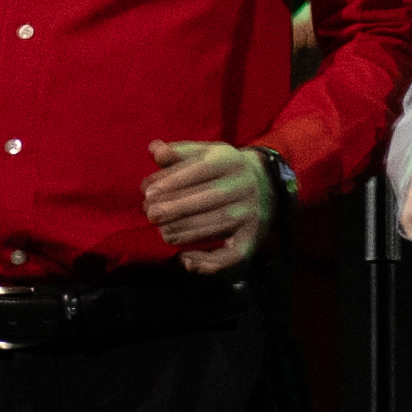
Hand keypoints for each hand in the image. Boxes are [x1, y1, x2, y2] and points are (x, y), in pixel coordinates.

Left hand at [139, 136, 284, 273]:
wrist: (263, 186)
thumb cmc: (219, 170)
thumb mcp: (203, 154)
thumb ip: (177, 153)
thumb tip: (154, 149)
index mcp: (230, 161)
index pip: (201, 170)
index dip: (173, 181)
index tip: (148, 192)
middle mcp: (244, 187)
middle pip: (210, 198)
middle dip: (176, 208)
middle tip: (150, 214)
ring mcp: (249, 214)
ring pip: (217, 225)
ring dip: (185, 231)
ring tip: (162, 231)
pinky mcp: (250, 240)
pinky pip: (231, 255)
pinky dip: (208, 261)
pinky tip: (184, 259)